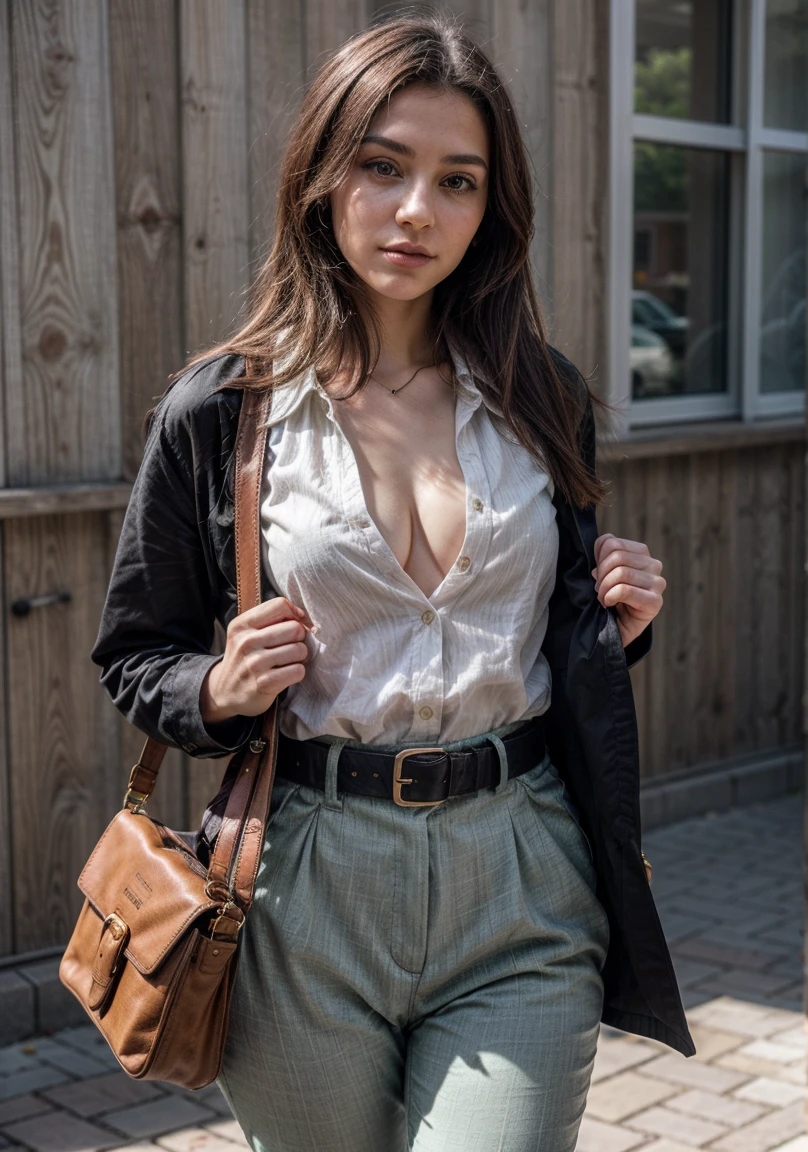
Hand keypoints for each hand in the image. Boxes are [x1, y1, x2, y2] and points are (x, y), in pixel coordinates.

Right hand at [200, 596, 313, 723]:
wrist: (225, 693)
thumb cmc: (243, 659)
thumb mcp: (244, 634)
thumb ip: (269, 619)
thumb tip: (301, 616)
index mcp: (242, 625)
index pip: (280, 605)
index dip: (295, 614)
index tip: (295, 624)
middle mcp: (247, 641)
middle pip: (295, 628)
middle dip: (299, 638)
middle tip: (290, 646)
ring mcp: (255, 663)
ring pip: (299, 649)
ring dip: (299, 657)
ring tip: (287, 661)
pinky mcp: (265, 683)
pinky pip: (298, 670)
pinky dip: (296, 672)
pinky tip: (285, 674)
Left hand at [591, 534, 664, 648]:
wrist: (619, 627)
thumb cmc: (612, 597)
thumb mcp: (605, 573)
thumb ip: (603, 557)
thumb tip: (600, 551)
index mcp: (641, 553)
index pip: (612, 542)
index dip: (597, 557)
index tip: (596, 573)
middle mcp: (654, 564)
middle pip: (616, 556)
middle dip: (601, 574)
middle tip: (598, 589)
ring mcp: (658, 583)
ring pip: (621, 572)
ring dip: (604, 588)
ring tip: (603, 598)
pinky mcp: (655, 601)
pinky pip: (624, 590)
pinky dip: (610, 597)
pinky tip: (609, 603)